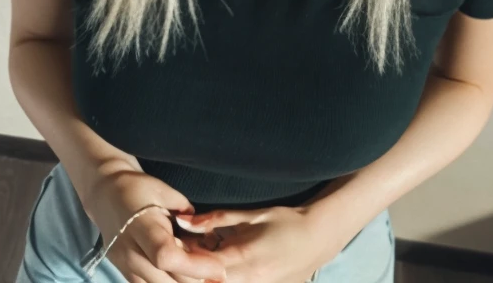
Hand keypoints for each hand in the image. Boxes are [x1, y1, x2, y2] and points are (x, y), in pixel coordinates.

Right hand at [82, 161, 227, 281]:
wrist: (106, 196)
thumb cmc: (138, 188)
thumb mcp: (163, 191)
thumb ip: (185, 212)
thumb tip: (206, 231)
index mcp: (141, 227)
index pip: (166, 256)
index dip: (194, 266)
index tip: (218, 268)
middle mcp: (130, 253)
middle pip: (165, 280)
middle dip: (196, 281)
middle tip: (219, 277)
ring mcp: (125, 267)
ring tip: (206, 279)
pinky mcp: (125, 275)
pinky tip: (185, 278)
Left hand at [174, 204, 333, 282]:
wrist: (318, 239)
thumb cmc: (285, 222)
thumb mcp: (250, 215)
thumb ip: (215, 219)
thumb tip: (183, 219)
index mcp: (243, 258)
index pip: (202, 267)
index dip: (183, 258)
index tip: (173, 245)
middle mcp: (247, 281)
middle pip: (206, 281)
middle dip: (190, 270)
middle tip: (181, 252)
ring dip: (205, 274)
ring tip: (201, 258)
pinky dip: (220, 277)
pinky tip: (219, 266)